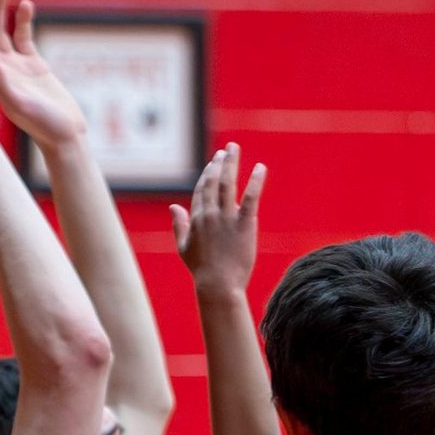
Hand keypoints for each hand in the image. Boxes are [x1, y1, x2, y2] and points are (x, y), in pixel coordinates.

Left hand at [0, 0, 85, 148]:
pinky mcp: (34, 65)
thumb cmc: (42, 125)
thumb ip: (3, 83)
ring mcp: (16, 65)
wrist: (64, 135)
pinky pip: (24, 37)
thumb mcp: (21, 105)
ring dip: (0, 9)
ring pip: (2, 31)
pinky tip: (26, 5)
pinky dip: (24, 20)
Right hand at [172, 143, 267, 301]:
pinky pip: (250, 199)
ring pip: (228, 184)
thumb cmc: (202, 270)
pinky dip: (256, 182)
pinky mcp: (244, 225)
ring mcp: (226, 218)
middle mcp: (209, 214)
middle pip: (213, 181)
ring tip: (234, 149)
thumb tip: (173, 206)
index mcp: (196, 218)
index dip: (207, 174)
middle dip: (219, 163)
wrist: (218, 285)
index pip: (202, 190)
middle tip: (226, 150)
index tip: (214, 163)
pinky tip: (261, 168)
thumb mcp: (184, 247)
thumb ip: (179, 225)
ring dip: (231, 164)